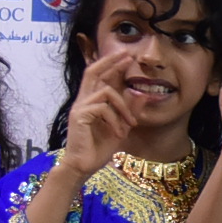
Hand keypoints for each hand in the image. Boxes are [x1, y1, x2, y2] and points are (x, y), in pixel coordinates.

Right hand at [54, 46, 143, 177]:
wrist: (83, 167)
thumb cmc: (99, 149)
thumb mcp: (121, 127)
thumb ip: (129, 111)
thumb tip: (142, 94)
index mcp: (91, 102)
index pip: (99, 76)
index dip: (111, 64)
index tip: (127, 56)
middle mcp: (83, 101)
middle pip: (93, 72)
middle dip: (110, 62)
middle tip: (127, 56)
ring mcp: (79, 107)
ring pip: (106, 92)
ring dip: (124, 106)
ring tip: (130, 123)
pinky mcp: (79, 116)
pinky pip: (102, 108)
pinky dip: (115, 119)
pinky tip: (118, 133)